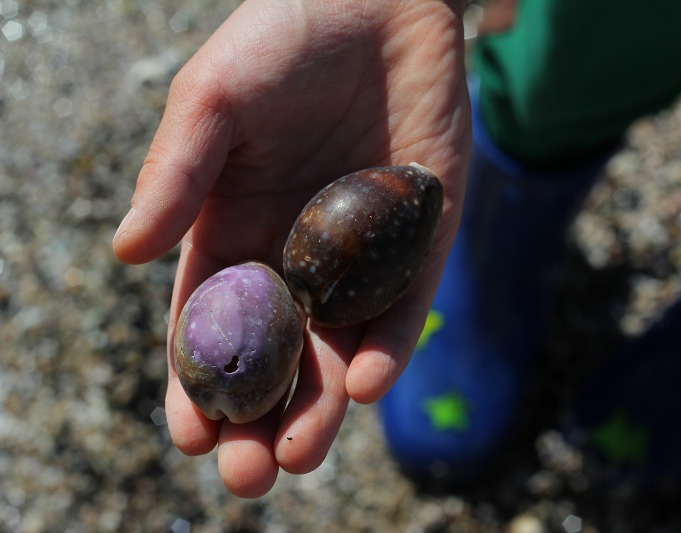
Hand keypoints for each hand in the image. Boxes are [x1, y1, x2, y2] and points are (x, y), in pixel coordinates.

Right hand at [113, 0, 469, 497]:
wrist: (379, 2)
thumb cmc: (284, 39)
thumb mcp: (214, 100)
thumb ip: (176, 174)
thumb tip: (126, 253)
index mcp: (234, 234)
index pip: (213, 328)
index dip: (199, 385)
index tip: (192, 436)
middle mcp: (295, 258)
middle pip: (276, 358)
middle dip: (262, 419)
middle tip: (251, 475)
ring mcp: (360, 256)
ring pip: (339, 349)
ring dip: (323, 406)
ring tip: (301, 451)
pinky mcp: (419, 243)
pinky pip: (402, 307)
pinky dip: (387, 346)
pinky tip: (366, 380)